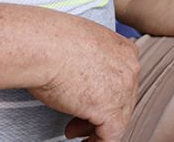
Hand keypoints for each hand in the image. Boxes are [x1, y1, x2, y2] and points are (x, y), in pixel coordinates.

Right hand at [26, 15, 138, 141]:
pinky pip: (111, 136)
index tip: (87, 101)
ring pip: (119, 119)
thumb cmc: (52, 40)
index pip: (122, 81)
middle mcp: (130, 69)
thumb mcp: (84, 42)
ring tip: (73, 131)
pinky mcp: (110, 110)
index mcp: (125, 51)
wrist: (43, 46)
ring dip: (94, 128)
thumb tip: (86, 75)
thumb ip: (94, 58)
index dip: (105, 94)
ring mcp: (124, 89)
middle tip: (76, 120)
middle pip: (122, 100)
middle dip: (98, 112)